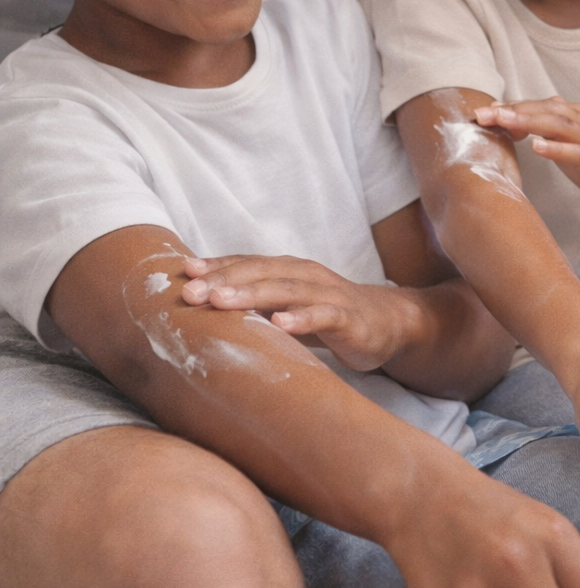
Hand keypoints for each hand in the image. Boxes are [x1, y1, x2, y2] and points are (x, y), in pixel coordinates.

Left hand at [182, 255, 416, 371]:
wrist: (389, 323)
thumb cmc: (327, 314)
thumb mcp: (287, 308)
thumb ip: (254, 305)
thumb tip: (202, 311)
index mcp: (288, 270)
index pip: (247, 263)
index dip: (216, 266)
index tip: (182, 273)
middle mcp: (305, 275)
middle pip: (261, 271)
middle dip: (224, 279)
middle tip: (191, 292)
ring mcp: (328, 294)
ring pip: (287, 289)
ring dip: (252, 293)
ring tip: (221, 302)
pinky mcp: (349, 318)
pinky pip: (324, 315)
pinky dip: (302, 319)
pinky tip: (280, 324)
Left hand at [475, 99, 579, 225]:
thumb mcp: (565, 146)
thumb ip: (543, 132)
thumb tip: (510, 122)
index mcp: (574, 115)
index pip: (538, 106)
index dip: (510, 107)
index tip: (483, 112)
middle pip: (546, 110)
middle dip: (514, 110)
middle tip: (485, 114)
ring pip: (560, 125)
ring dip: (531, 122)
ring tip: (506, 122)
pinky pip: (578, 153)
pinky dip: (557, 148)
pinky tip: (538, 147)